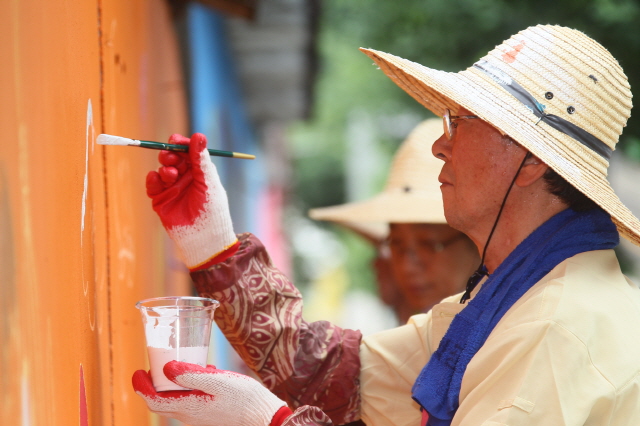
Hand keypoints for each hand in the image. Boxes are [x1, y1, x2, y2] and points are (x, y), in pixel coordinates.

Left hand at [132, 361, 291, 425]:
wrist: (265, 418)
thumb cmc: (244, 399)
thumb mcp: (218, 381)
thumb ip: (192, 374)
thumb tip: (167, 367)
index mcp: (189, 407)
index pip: (154, 400)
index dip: (142, 386)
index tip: (138, 371)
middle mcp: (190, 415)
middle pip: (162, 401)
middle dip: (153, 384)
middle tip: (154, 365)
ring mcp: (200, 416)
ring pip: (177, 400)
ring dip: (172, 384)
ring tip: (178, 364)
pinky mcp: (209, 414)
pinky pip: (191, 400)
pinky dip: (189, 386)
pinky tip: (204, 373)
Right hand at [146, 133, 237, 268]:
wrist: (203, 239)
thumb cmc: (212, 210)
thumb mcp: (207, 182)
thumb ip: (201, 160)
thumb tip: (199, 135)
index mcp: (200, 170)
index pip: (188, 151)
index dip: (181, 144)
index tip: (176, 140)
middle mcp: (186, 177)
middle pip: (172, 157)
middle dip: (169, 154)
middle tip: (169, 156)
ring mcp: (172, 188)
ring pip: (162, 169)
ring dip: (164, 168)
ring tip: (170, 175)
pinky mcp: (160, 199)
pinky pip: (152, 184)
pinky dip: (152, 179)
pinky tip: (156, 179)